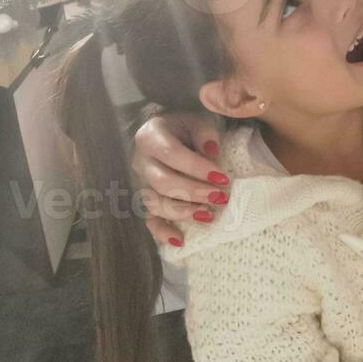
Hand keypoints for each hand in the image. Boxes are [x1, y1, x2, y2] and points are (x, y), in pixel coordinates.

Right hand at [132, 109, 227, 245]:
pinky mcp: (144, 200)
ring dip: (183, 212)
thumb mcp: (195, 120)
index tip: (222, 178)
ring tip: (208, 215)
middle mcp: (140, 162)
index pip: (172, 154)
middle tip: (220, 197)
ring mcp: (140, 183)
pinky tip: (180, 241)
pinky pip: (148, 219)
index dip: (197, 168)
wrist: (164, 133)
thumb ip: (204, 133)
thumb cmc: (183, 128)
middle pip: (163, 183)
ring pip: (155, 203)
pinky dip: (162, 232)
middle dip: (194, 192)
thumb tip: (212, 152)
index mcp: (150, 138)